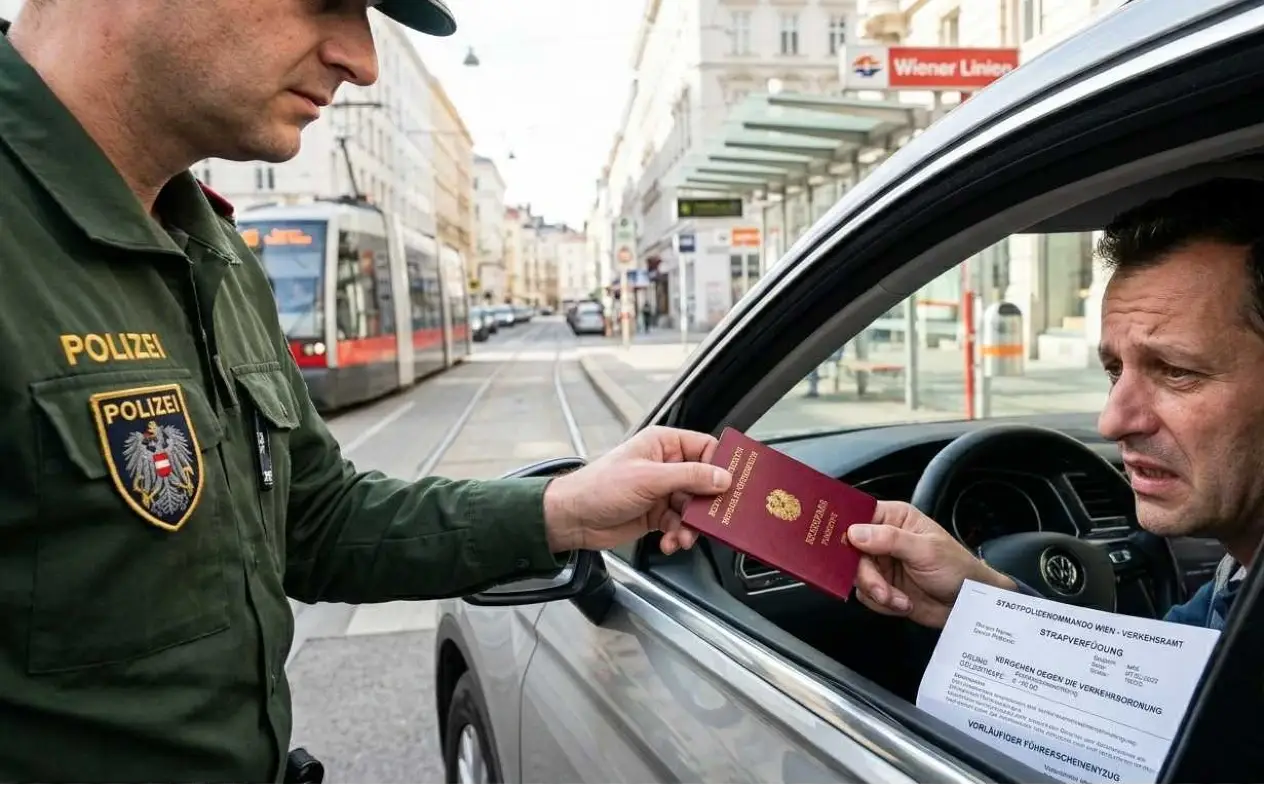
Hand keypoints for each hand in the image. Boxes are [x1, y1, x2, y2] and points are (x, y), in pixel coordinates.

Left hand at [542, 426, 732, 554]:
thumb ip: (689, 477)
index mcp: (663, 444)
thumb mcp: (648, 479)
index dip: (721, 465)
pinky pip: (680, 525)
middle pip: (704, 482)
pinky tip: (670, 542)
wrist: (573, 519)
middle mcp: (666, 466)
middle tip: (714, 518)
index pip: (705, 448)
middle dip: (707, 504)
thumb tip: (722, 477)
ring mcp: (662, 491)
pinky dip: (679, 536)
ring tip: (684, 536)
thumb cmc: (599, 487)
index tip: (732, 484)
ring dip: (692, 526)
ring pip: (694, 508)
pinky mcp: (657, 514)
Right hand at [845, 501, 1016, 628]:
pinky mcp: (882, 586)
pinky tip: (903, 603)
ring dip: (877, 592)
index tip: (838, 545)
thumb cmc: (957, 567)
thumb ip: (889, 539)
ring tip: (900, 598)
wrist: (968, 604)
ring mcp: (881, 564)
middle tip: (881, 588)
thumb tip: (855, 532)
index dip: (844, 528)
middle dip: (866, 574)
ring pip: (856, 576)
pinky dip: (882, 604)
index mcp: (894, 518)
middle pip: (850, 552)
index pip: (858, 515)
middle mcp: (883, 539)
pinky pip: (865, 595)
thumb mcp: (925, 550)